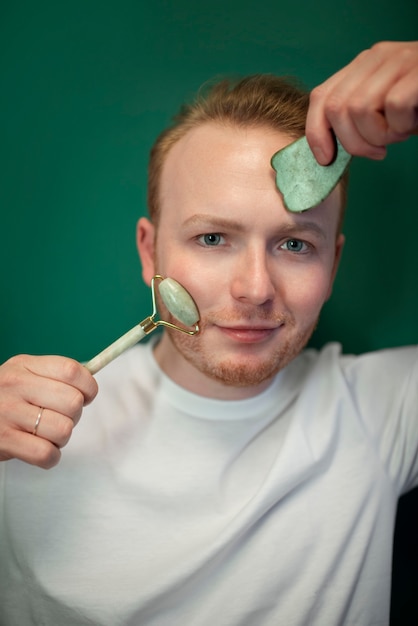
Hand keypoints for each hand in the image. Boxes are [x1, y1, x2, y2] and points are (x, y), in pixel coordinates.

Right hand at [0, 355, 97, 467]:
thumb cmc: (5, 397)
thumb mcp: (24, 374)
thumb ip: (55, 376)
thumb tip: (90, 385)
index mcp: (25, 365)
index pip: (72, 371)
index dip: (88, 387)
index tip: (85, 396)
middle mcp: (15, 386)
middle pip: (73, 403)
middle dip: (74, 415)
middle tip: (59, 417)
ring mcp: (8, 413)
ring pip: (63, 430)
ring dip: (61, 437)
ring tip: (46, 433)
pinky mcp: (4, 441)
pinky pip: (46, 453)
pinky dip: (51, 457)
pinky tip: (41, 450)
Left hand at [306, 41, 417, 163]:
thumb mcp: (385, 111)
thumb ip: (358, 121)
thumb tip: (329, 152)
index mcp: (363, 66)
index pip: (322, 96)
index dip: (316, 132)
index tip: (326, 160)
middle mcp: (377, 57)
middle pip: (336, 107)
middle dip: (353, 143)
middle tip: (377, 152)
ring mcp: (399, 60)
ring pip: (360, 108)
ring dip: (380, 135)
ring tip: (401, 133)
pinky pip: (394, 106)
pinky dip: (402, 125)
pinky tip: (414, 123)